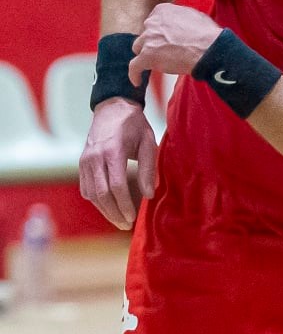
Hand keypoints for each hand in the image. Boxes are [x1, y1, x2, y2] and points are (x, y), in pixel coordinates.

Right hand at [79, 98, 157, 230]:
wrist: (112, 108)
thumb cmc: (134, 126)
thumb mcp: (148, 142)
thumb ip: (148, 169)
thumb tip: (149, 195)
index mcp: (112, 151)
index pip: (116, 185)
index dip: (124, 204)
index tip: (133, 218)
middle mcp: (94, 157)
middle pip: (102, 193)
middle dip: (115, 212)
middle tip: (127, 225)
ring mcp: (85, 160)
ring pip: (91, 193)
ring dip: (105, 210)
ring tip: (119, 221)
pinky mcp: (81, 163)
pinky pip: (86, 188)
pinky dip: (95, 201)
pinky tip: (107, 208)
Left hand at [130, 4, 221, 81]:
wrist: (208, 48)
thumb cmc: (206, 34)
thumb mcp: (193, 16)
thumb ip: (180, 19)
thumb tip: (182, 25)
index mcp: (162, 11)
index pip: (154, 22)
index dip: (159, 32)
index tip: (164, 39)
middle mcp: (152, 23)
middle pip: (145, 35)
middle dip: (152, 43)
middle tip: (163, 52)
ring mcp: (148, 40)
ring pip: (139, 49)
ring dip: (146, 55)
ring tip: (154, 65)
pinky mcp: (147, 57)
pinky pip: (134, 67)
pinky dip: (135, 74)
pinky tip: (137, 81)